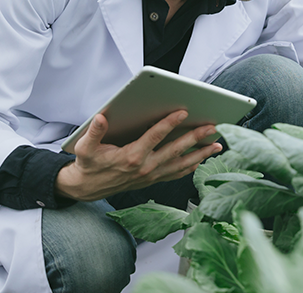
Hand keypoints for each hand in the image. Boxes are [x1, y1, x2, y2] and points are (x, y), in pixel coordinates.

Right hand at [55, 111, 221, 201]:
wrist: (87, 188)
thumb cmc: (88, 164)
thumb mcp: (85, 147)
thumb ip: (94, 132)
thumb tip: (101, 118)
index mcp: (131, 157)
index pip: (155, 137)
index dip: (169, 123)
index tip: (183, 112)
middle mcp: (145, 168)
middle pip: (175, 150)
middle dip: (195, 138)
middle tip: (212, 127)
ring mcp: (151, 176)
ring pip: (181, 164)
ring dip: (200, 154)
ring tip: (217, 144)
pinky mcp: (152, 180)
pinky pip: (176, 174)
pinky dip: (190, 167)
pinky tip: (201, 160)